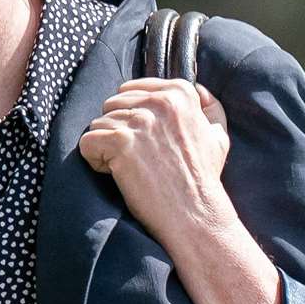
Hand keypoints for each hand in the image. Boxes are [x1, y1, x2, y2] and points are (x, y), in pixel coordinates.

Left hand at [77, 76, 233, 245]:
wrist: (195, 215)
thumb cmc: (203, 179)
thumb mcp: (217, 136)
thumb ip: (209, 108)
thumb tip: (199, 89)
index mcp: (180, 93)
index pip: (131, 90)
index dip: (131, 117)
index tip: (146, 141)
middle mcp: (160, 100)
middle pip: (112, 105)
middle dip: (118, 131)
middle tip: (138, 157)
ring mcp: (140, 120)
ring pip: (98, 123)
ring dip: (107, 147)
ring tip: (129, 168)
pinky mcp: (121, 141)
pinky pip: (87, 141)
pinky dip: (95, 160)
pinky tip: (116, 174)